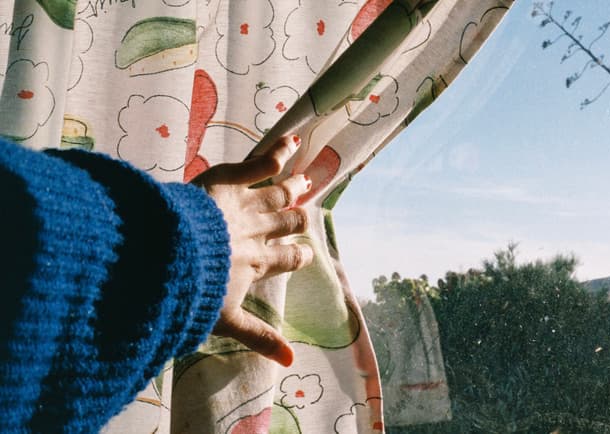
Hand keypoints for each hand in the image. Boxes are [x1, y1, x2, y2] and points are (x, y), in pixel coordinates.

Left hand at [192, 135, 312, 366]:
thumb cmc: (192, 290)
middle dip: (299, 218)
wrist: (164, 255)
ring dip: (295, 186)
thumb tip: (291, 365)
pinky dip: (277, 152)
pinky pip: (258, 164)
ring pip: (279, 193)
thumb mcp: (226, 321)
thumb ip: (260, 337)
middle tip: (306, 210)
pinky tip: (290, 141)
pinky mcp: (228, 181)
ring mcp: (245, 204)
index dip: (299, 256)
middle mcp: (258, 232)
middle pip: (289, 222)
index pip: (288, 259)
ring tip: (308, 178)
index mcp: (258, 263)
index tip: (305, 254)